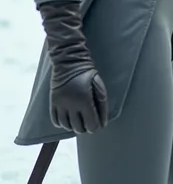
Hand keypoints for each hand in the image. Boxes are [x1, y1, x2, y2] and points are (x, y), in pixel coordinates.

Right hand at [39, 0, 108, 133]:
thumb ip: (102, 104)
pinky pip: (56, 121)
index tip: (98, 122)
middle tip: (89, 119)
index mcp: (84, 101)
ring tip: (79, 118)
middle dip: (86, 126)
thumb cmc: (87, 72)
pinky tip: (69, 117)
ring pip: (67, 127)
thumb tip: (103, 122)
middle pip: (79, 129)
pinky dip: (62, 123)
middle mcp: (71, 106)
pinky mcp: (53, 103)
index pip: (91, 126)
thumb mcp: (99, 85)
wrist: (68, 61)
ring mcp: (60, 105)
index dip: (96, 126)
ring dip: (74, 125)